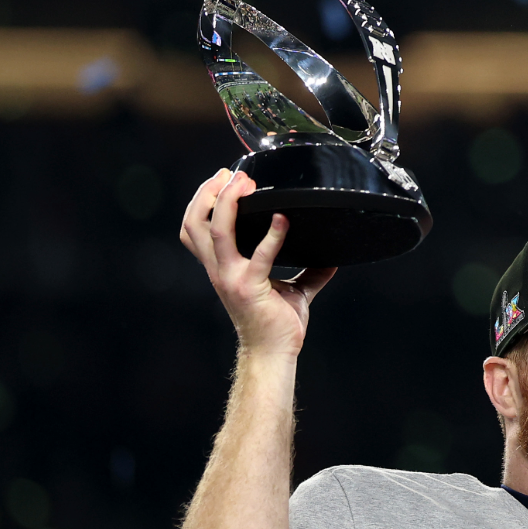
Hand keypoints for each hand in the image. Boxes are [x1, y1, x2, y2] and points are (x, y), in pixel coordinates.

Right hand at [180, 168, 335, 355]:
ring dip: (228, 203)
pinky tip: (283, 219)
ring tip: (244, 184)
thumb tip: (332, 256)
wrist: (273, 354)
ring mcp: (231, 278)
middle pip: (194, 223)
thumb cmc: (277, 324)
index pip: (195, 228)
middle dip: (207, 193)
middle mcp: (220, 270)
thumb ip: (309, 271)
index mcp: (222, 266)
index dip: (201, 200)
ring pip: (215, 232)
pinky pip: (259, 256)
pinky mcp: (250, 287)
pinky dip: (272, 235)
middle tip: (230, 174)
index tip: (222, 178)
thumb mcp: (293, 290)